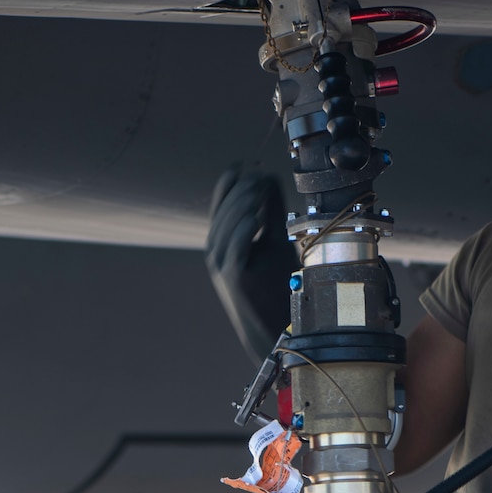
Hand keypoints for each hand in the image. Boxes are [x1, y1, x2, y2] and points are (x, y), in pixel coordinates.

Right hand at [206, 169, 294, 362]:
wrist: (274, 326)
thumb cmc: (275, 284)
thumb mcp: (273, 240)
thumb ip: (269, 211)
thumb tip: (268, 177)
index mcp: (223, 236)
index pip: (221, 196)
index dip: (236, 176)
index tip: (256, 166)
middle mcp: (216, 248)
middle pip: (225, 205)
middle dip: (246, 187)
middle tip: (265, 179)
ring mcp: (221, 263)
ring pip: (228, 221)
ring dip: (246, 202)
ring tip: (262, 192)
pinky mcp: (233, 276)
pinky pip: (235, 245)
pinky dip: (245, 227)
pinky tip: (258, 216)